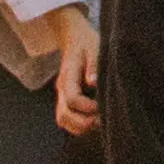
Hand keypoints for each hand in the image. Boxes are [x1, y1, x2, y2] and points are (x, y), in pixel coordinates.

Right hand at [37, 10, 99, 134]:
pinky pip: (66, 118)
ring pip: (63, 120)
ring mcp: (61, 95)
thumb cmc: (87, 42)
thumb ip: (94, 65)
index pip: (72, 99)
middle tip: (102, 121)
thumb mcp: (94, 47)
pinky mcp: (65, 99)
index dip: (87, 107)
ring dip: (80, 127)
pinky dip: (78, 125)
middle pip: (64, 115)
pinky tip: (94, 121)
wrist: (74, 37)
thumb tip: (94, 83)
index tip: (102, 107)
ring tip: (99, 123)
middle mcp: (61, 88)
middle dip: (83, 123)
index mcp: (68, 74)